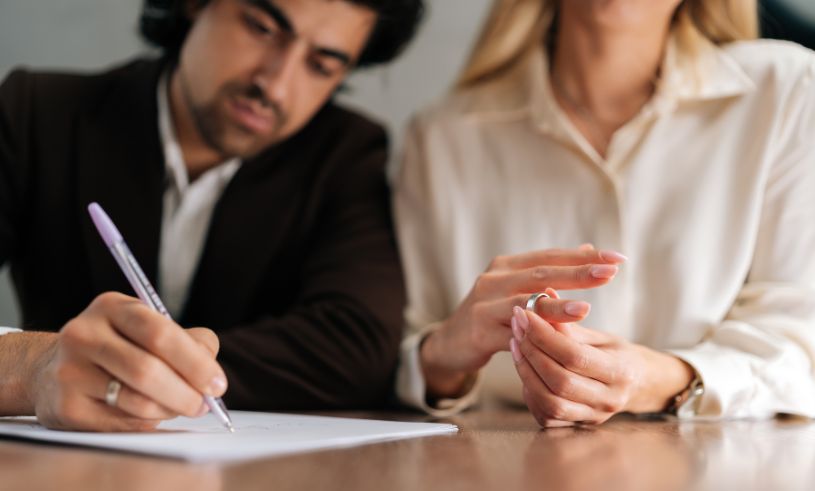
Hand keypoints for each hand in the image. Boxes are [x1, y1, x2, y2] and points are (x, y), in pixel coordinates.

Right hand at [29, 292, 226, 430]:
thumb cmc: (120, 347)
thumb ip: (190, 341)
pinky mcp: (65, 406)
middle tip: (204, 405)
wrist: (53, 369)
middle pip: (147, 370)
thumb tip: (212, 374)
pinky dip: (147, 423)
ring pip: (136, 401)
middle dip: (186, 393)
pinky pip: (121, 423)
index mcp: (112, 307)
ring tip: (179, 407)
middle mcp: (84, 334)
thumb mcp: (150, 328)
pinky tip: (152, 415)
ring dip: (169, 410)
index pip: (160, 333)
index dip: (194, 361)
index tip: (217, 384)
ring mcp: (69, 371)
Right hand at [420, 246, 626, 397]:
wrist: (450, 343)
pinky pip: (512, 332)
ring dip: (556, 305)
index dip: (584, 256)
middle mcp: (494, 279)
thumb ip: (549, 272)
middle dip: (578, 272)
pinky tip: (553, 339)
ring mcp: (484, 304)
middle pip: (541, 273)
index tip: (617, 258)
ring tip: (586, 307)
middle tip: (610, 271)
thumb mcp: (517, 289)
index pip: (551, 256)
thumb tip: (588, 248)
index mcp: (507, 266)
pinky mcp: (479, 331)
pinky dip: (534, 333)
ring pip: (525, 302)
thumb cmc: (491, 315)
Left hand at [509, 301, 693, 426]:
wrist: (638, 385)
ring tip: (516, 345)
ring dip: (526, 372)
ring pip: (550, 403)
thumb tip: (545, 294)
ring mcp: (592, 416)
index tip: (525, 314)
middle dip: (532, 351)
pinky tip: (525, 368)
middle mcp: (608, 400)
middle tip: (516, 327)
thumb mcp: (600, 336)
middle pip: (560, 381)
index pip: (574, 355)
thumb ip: (570, 324)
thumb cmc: (617, 354)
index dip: (545, 335)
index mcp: (620, 372)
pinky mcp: (577, 425)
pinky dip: (530, 392)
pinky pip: (546, 416)